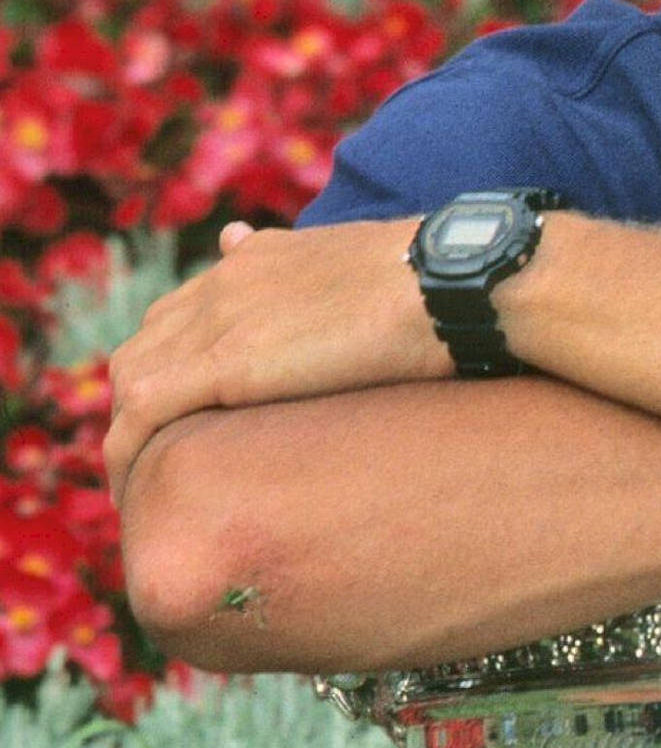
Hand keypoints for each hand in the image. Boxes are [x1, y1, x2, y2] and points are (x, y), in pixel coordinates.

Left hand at [105, 218, 443, 504]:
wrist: (444, 283)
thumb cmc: (431, 281)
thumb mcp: (367, 264)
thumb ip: (319, 271)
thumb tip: (287, 266)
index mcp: (259, 259)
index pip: (184, 311)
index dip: (175, 362)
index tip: (189, 411)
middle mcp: (225, 281)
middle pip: (146, 346)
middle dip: (141, 400)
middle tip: (161, 456)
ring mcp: (218, 320)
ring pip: (133, 380)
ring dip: (131, 430)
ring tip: (149, 483)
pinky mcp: (223, 365)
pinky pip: (143, 414)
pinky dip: (130, 451)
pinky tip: (138, 488)